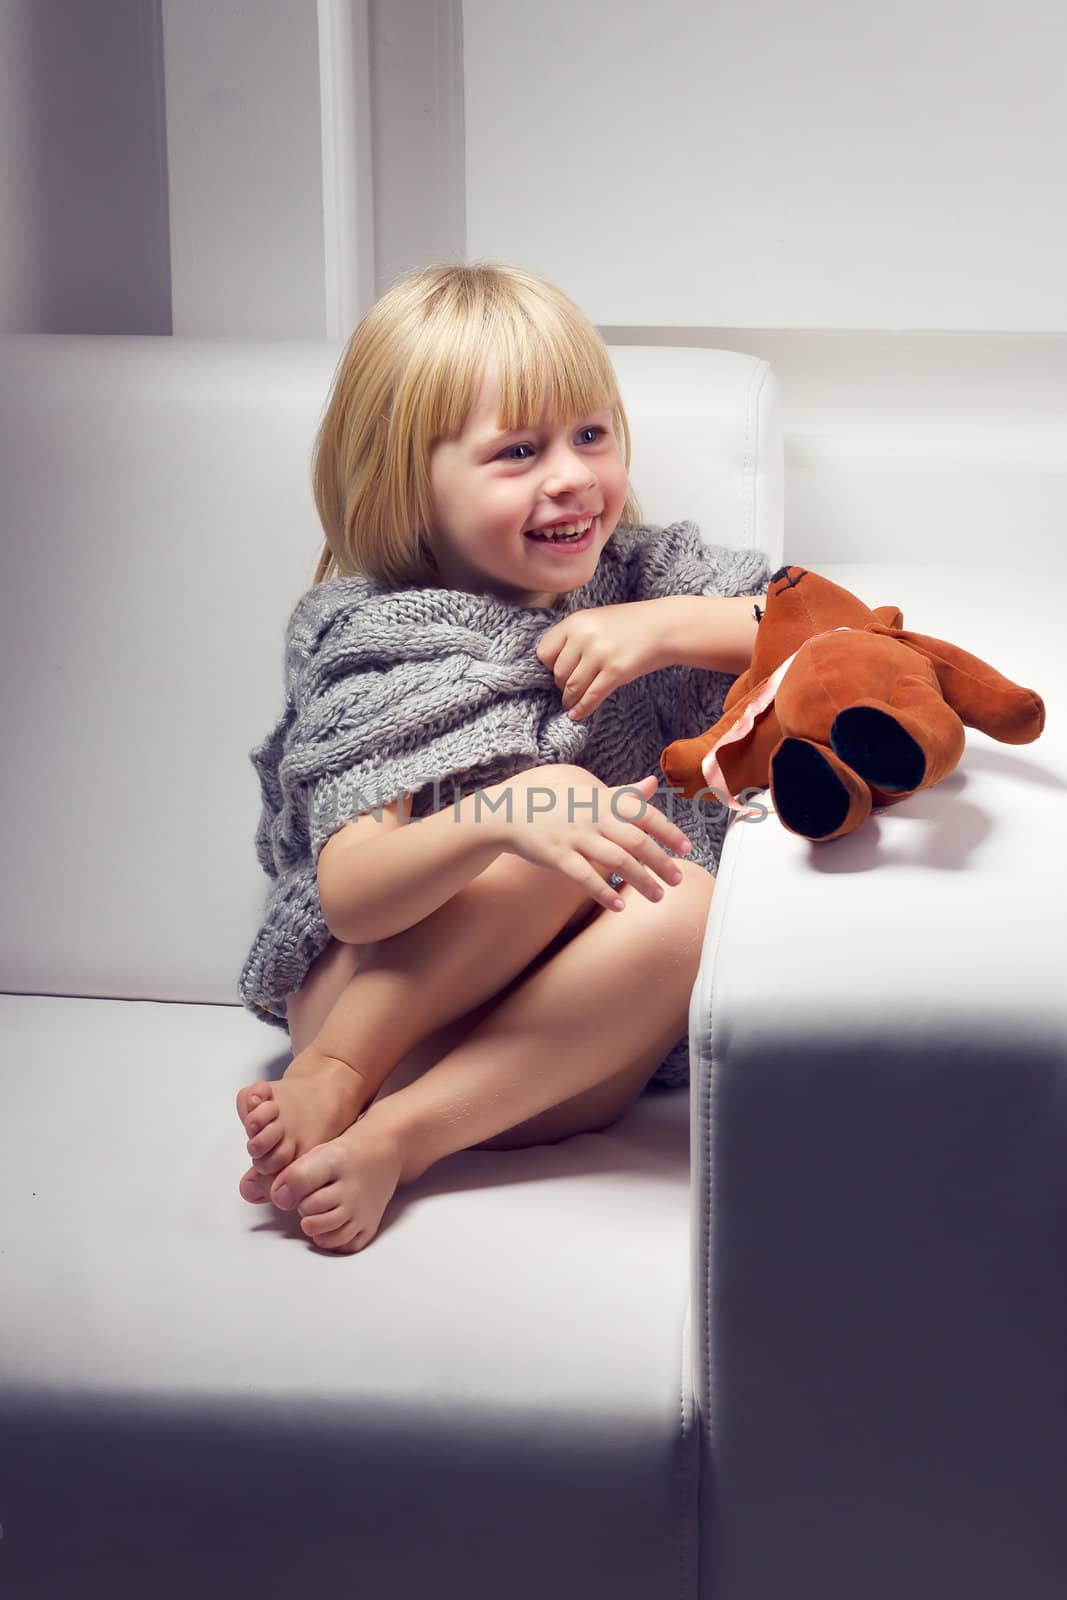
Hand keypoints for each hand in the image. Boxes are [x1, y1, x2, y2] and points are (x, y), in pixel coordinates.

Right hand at [490, 771, 691, 911]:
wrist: (508, 811)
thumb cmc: (554, 802)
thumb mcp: (589, 791)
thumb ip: (623, 792)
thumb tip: (653, 783)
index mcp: (603, 801)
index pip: (644, 814)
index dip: (668, 831)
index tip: (687, 848)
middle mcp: (592, 817)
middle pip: (635, 840)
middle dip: (660, 861)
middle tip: (678, 880)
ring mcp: (574, 836)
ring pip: (615, 860)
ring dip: (640, 880)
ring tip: (657, 897)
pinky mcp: (557, 855)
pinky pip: (585, 876)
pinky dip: (603, 892)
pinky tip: (620, 906)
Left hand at [535, 602, 665, 721]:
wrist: (665, 627)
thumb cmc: (630, 624)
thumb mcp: (596, 620)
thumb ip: (574, 637)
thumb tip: (553, 666)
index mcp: (575, 622)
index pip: (544, 652)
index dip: (549, 666)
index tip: (557, 672)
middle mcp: (584, 637)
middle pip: (557, 673)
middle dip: (561, 685)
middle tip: (569, 690)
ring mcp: (599, 654)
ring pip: (572, 687)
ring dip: (570, 700)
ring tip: (572, 704)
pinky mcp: (615, 672)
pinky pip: (591, 697)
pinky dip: (582, 709)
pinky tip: (578, 715)